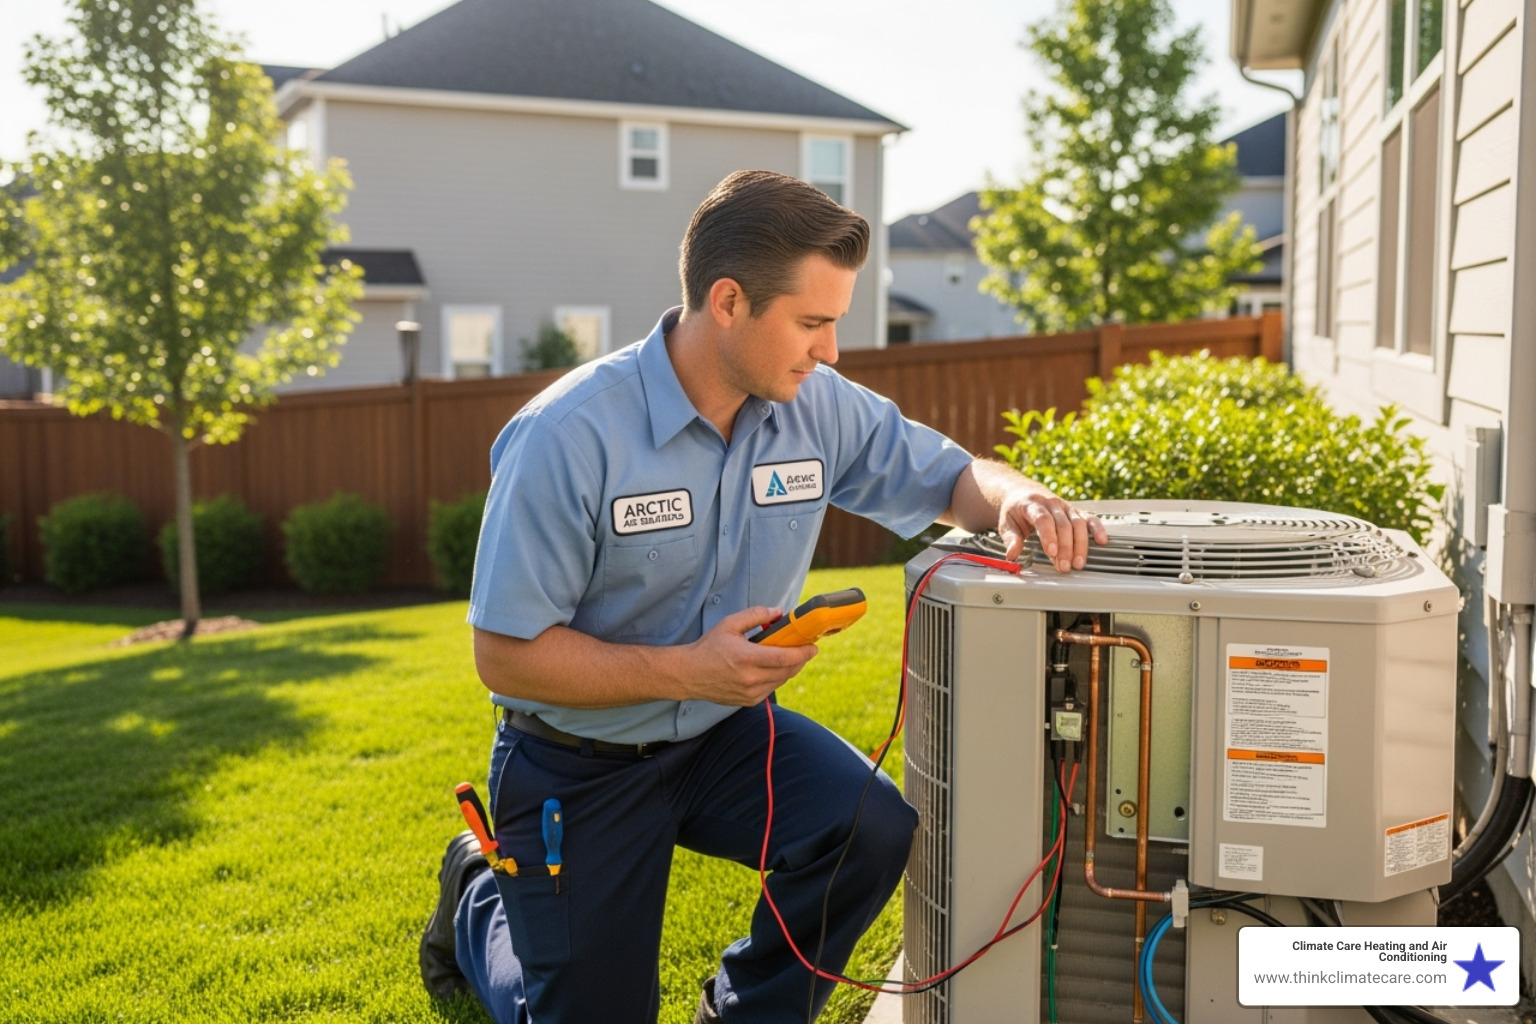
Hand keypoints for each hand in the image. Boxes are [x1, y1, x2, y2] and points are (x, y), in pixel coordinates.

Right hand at [681, 606, 818, 705]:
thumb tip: (778, 612)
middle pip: (787, 671)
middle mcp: (750, 678)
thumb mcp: (729, 624)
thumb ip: (755, 615)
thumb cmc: (709, 647)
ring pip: (781, 681)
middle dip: (801, 660)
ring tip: (791, 657)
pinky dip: (777, 678)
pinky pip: (771, 689)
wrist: (689, 674)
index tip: (813, 647)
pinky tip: (774, 669)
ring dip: (790, 669)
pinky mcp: (748, 701)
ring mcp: (750, 693)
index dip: (803, 653)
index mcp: (746, 658)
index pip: (784, 658)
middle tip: (806, 650)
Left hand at [999, 488, 1107, 571]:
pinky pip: (1089, 518)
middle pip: (1063, 525)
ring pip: (1078, 524)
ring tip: (1078, 563)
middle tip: (1064, 566)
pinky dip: (1097, 529)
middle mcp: (1052, 504)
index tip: (1051, 552)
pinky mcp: (1075, 512)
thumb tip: (1012, 554)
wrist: (1024, 493)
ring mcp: (1065, 507)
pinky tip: (1102, 540)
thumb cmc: (1016, 510)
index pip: (1043, 519)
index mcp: (1032, 504)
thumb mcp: (1006, 523)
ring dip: (1080, 545)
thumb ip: (1010, 539)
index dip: (1049, 536)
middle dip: (1065, 548)